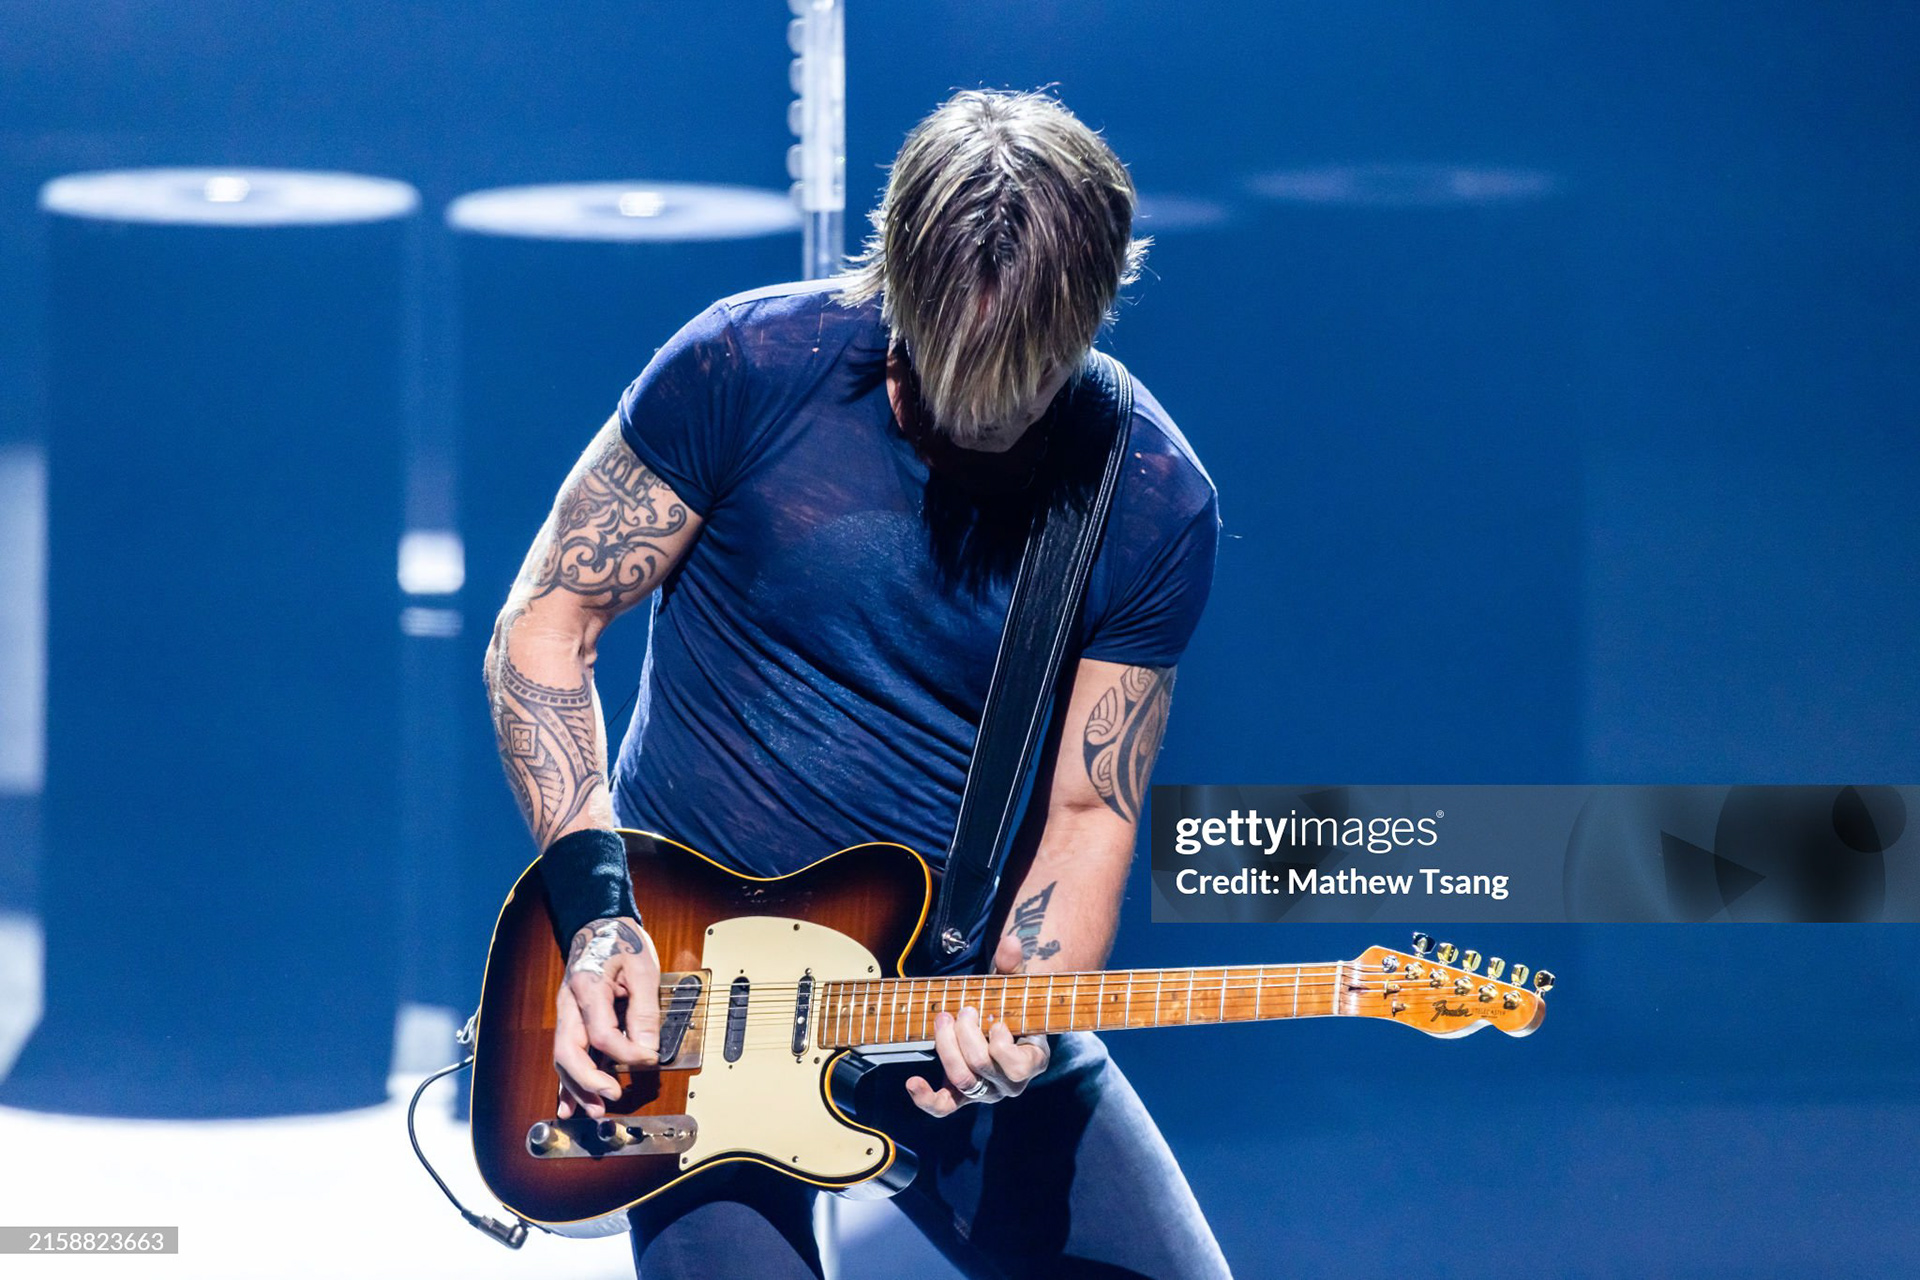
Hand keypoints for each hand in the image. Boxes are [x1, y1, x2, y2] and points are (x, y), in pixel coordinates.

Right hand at [553, 915, 659, 1119]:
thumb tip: (648, 1050)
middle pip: (569, 1051)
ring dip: (577, 1088)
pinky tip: (568, 1106)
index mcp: (588, 987)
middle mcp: (569, 1004)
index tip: (648, 1060)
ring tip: (595, 1111)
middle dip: (587, 1081)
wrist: (599, 922)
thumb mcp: (642, 969)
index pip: (602, 1034)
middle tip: (611, 1098)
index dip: (626, 1053)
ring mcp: (567, 1014)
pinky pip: (566, 1055)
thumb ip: (644, 1011)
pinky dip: (566, 1082)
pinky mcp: (572, 1021)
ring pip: (563, 1058)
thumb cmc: (622, 941)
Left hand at [905, 934, 1051, 1115]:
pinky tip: (913, 1081)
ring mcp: (985, 1092)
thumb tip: (1010, 942)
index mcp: (1032, 1061)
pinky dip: (925, 1097)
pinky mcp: (961, 1096)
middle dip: (966, 1034)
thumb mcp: (1014, 985)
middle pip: (981, 1066)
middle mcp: (1010, 1084)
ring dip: (946, 1047)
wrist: (1001, 1024)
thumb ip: (1012, 966)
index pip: (1017, 1066)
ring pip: (962, 1079)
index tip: (996, 1021)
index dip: (1001, 1045)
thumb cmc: (1011, 1006)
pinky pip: (943, 1107)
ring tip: (943, 1019)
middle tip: (963, 1009)